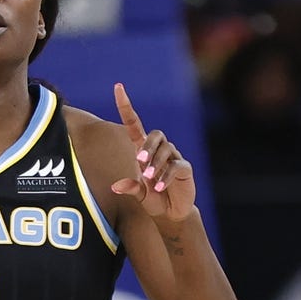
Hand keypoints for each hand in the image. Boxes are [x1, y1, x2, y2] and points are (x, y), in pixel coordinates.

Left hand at [110, 83, 195, 220]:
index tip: (117, 87)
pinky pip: (175, 166)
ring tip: (149, 180)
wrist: (171, 213)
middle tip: (140, 162)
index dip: (125, 105)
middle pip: (154, 134)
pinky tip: (159, 187)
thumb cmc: (153, 198)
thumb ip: (130, 187)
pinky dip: (165, 176)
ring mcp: (173, 156)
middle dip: (147, 146)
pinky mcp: (184, 168)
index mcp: (143, 150)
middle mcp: (159, 149)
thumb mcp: (138, 194)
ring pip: (165, 150)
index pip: (134, 123)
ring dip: (155, 164)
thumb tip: (116, 186)